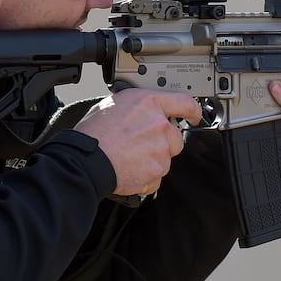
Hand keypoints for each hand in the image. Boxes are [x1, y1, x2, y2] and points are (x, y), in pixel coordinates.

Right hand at [75, 88, 202, 195]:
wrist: (85, 160)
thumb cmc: (93, 133)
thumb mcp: (112, 104)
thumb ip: (134, 105)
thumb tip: (137, 107)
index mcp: (149, 104)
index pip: (184, 103)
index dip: (193, 110)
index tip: (195, 116)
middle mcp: (160, 125)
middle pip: (175, 136)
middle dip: (162, 142)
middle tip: (139, 144)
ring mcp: (160, 150)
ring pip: (165, 158)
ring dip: (152, 159)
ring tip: (128, 157)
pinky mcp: (156, 172)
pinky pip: (156, 176)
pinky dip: (145, 176)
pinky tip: (129, 169)